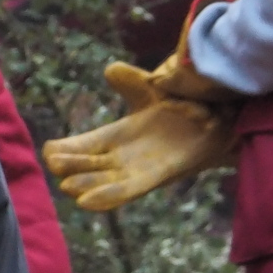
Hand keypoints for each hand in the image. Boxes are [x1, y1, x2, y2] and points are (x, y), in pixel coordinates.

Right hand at [43, 95, 236, 211]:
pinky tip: (86, 202)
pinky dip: (109, 196)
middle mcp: (121, 157)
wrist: (221, 120)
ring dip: (86, 184)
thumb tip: (111, 69)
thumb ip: (132, 83)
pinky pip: (129, 190)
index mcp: (114, 137)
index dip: (64, 150)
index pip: (80, 146)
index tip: (51, 152)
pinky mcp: (159, 176)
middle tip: (55, 165)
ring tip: (68, 187)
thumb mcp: (153, 92)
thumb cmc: (184, 106)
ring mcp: (138, 170)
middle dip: (71, 166)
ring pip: (104, 181)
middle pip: (86, 166)